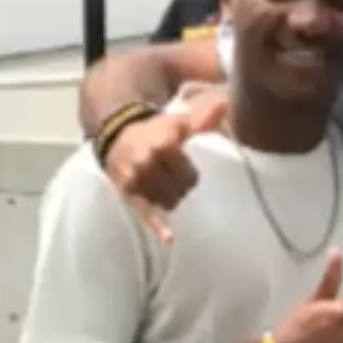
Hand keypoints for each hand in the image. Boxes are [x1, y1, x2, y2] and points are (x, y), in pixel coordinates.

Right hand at [103, 95, 228, 242]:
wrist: (116, 133)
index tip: (182, 166)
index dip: (188, 171)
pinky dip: (158, 225)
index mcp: (165, 143)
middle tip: (171, 173)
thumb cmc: (155, 130)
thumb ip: (204, 118)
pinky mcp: (128, 191)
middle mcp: (149, 160)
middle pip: (182, 189)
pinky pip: (145, 212)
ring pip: (169, 202)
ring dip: (170, 196)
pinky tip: (169, 238)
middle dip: (181, 183)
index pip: (190, 174)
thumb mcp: (179, 123)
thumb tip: (226, 104)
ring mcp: (137, 178)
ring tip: (161, 182)